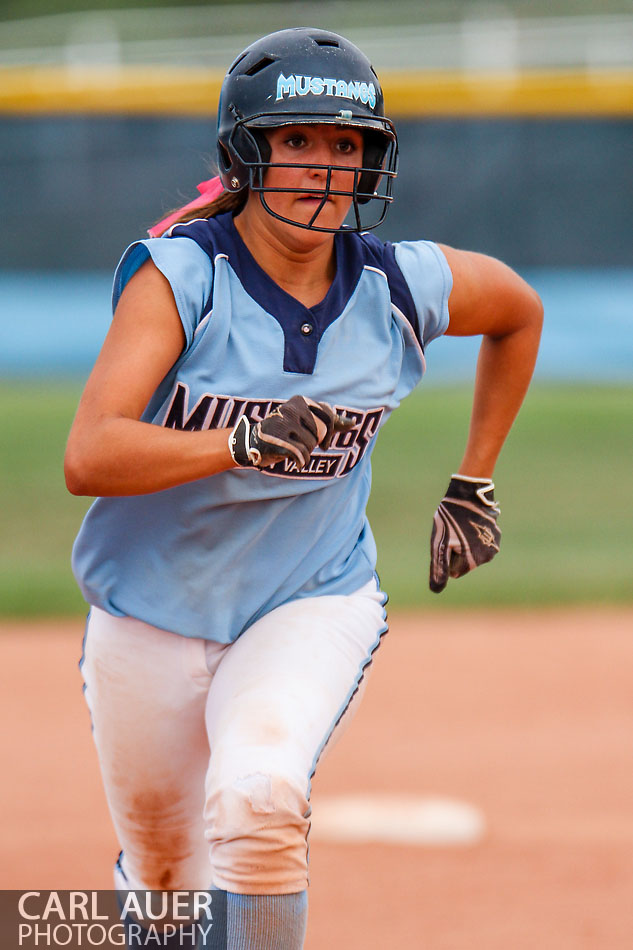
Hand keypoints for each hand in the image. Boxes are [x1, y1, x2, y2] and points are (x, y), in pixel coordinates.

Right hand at [229, 395, 352, 469]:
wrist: (253, 443)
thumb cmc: (285, 432)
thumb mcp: (307, 423)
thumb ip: (331, 422)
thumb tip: (353, 423)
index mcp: (300, 401)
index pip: (328, 417)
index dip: (328, 433)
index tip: (320, 438)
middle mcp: (291, 409)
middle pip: (321, 433)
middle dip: (314, 442)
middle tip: (299, 442)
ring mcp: (284, 425)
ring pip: (311, 445)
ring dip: (305, 452)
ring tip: (291, 447)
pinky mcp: (279, 441)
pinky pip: (302, 455)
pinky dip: (300, 461)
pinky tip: (292, 458)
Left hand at [429, 475, 500, 592]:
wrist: (467, 492)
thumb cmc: (450, 519)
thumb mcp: (440, 544)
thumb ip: (439, 568)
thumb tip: (436, 590)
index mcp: (474, 561)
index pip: (455, 571)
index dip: (447, 557)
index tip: (447, 541)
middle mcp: (489, 556)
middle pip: (465, 561)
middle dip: (457, 550)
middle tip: (453, 532)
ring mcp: (494, 543)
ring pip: (473, 550)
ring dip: (465, 541)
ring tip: (461, 525)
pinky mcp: (496, 531)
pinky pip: (480, 539)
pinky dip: (473, 533)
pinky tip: (469, 521)